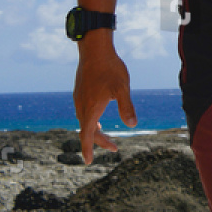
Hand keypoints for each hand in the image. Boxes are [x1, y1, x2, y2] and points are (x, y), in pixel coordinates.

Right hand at [73, 33, 136, 163]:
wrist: (95, 50)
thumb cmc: (110, 68)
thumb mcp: (122, 88)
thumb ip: (126, 107)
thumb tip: (132, 125)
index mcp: (91, 109)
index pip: (87, 135)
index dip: (88, 149)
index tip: (89, 162)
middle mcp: (81, 106)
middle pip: (88, 131)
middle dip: (100, 141)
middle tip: (115, 148)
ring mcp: (79, 99)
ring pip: (85, 121)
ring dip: (95, 131)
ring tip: (107, 136)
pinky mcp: (80, 92)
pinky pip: (83, 113)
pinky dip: (91, 121)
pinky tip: (98, 119)